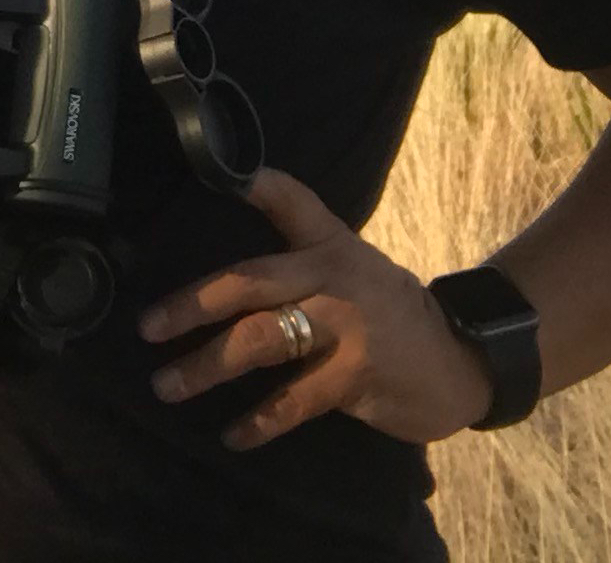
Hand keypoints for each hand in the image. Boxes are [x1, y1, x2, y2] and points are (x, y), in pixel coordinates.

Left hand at [139, 167, 492, 449]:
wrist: (462, 360)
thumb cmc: (393, 314)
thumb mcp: (354, 266)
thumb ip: (302, 253)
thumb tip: (234, 268)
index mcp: (331, 247)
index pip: (294, 204)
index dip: (262, 187)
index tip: (227, 175)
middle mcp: (333, 278)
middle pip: (251, 281)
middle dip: (194, 303)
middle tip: (148, 326)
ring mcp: (345, 326)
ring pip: (261, 340)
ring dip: (208, 365)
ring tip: (168, 385)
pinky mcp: (355, 375)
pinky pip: (294, 398)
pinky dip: (260, 420)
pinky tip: (234, 434)